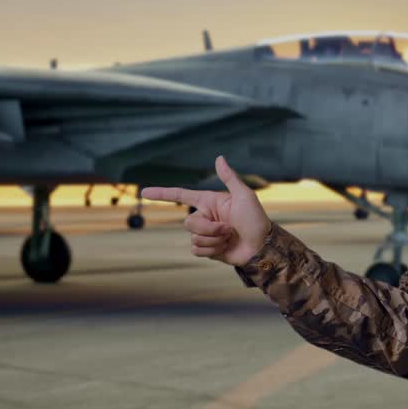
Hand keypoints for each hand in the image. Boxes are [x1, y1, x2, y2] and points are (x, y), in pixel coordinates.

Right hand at [141, 155, 271, 266]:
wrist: (262, 247)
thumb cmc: (256, 219)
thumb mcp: (245, 196)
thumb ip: (230, 178)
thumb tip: (219, 158)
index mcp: (210, 202)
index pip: (181, 195)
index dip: (163, 193)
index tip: (145, 191)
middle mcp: (206, 217)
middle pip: (189, 223)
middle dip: (209, 229)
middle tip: (229, 229)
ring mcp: (206, 234)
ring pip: (193, 238)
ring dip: (214, 240)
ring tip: (230, 238)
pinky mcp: (208, 249)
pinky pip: (197, 250)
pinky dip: (212, 250)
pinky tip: (225, 248)